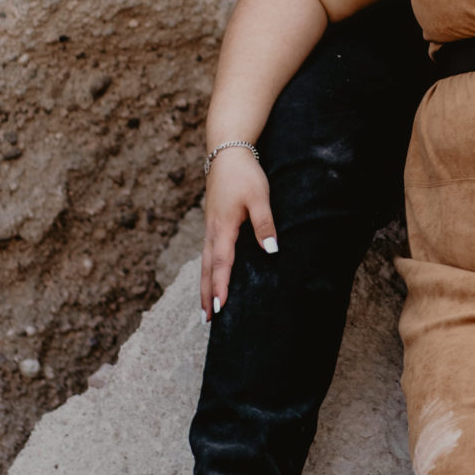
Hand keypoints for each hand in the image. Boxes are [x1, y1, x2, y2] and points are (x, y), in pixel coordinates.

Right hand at [201, 147, 275, 319]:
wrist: (226, 153)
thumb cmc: (244, 175)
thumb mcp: (259, 196)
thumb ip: (265, 224)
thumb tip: (271, 250)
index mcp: (223, 227)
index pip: (221, 263)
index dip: (220, 286)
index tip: (220, 308)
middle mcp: (212, 231)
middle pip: (206, 269)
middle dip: (207, 295)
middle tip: (207, 321)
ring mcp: (209, 228)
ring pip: (203, 263)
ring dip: (204, 286)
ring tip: (205, 309)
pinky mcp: (212, 224)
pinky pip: (206, 254)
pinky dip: (206, 271)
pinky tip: (209, 279)